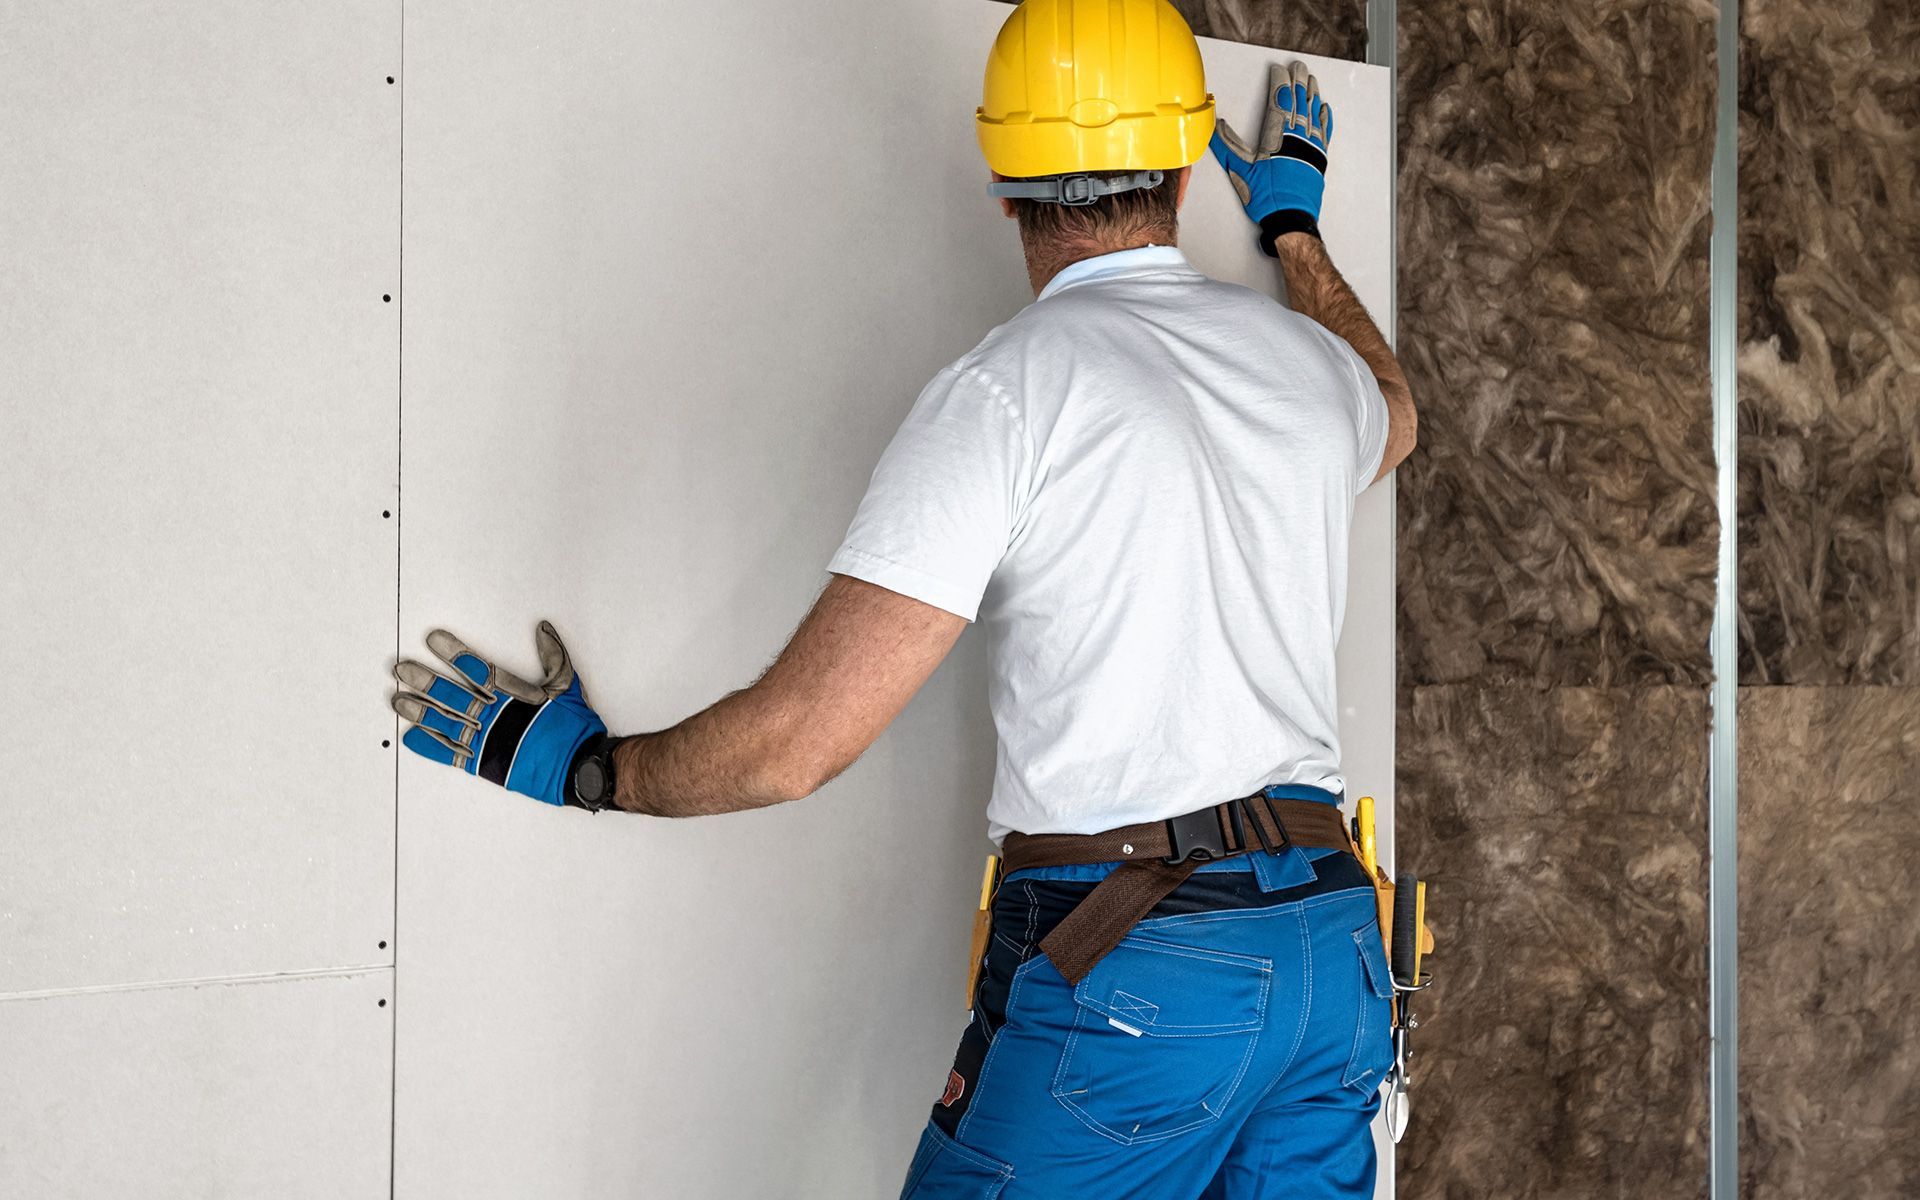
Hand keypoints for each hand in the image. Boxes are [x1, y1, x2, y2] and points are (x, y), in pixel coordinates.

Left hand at [391, 620, 606, 806]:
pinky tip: (412, 737)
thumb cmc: (574, 727)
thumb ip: (554, 656)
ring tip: (398, 700)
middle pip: (453, 695)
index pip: (477, 669)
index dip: (454, 653)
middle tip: (402, 670)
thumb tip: (543, 629)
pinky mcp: (485, 763)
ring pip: (445, 723)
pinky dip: (430, 746)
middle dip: (425, 681)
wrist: (579, 765)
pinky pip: (451, 754)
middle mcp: (496, 717)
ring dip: (420, 711)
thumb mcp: (568, 686)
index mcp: (515, 696)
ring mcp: (488, 741)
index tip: (433, 641)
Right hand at [1208, 61, 1333, 251]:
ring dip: (1312, 94)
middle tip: (1300, 66)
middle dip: (1298, 82)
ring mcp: (1311, 146)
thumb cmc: (1265, 197)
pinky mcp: (1319, 158)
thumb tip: (1216, 127)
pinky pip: (1324, 132)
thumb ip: (1227, 147)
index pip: (1279, 101)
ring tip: (1312, 80)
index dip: (1279, 83)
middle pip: (1299, 102)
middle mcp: (1297, 137)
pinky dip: (1324, 118)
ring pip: (1312, 113)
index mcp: (1277, 136)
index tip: (1279, 70)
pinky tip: (1324, 108)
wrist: (1291, 218)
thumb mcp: (1240, 171)